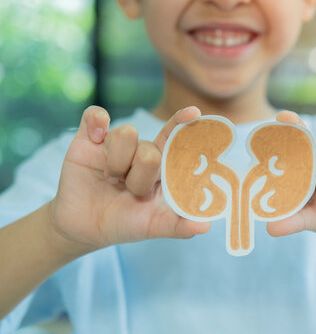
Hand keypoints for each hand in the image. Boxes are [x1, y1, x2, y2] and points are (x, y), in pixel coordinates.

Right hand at [48, 106, 210, 254]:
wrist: (84, 227)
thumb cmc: (124, 223)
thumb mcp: (152, 226)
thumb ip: (178, 225)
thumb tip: (205, 227)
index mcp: (162, 166)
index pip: (176, 140)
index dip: (184, 125)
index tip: (194, 112)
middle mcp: (142, 150)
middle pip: (149, 149)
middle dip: (138, 178)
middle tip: (129, 191)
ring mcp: (116, 143)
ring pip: (125, 134)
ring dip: (116, 164)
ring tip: (111, 180)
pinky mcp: (89, 139)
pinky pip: (96, 116)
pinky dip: (96, 123)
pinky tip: (95, 139)